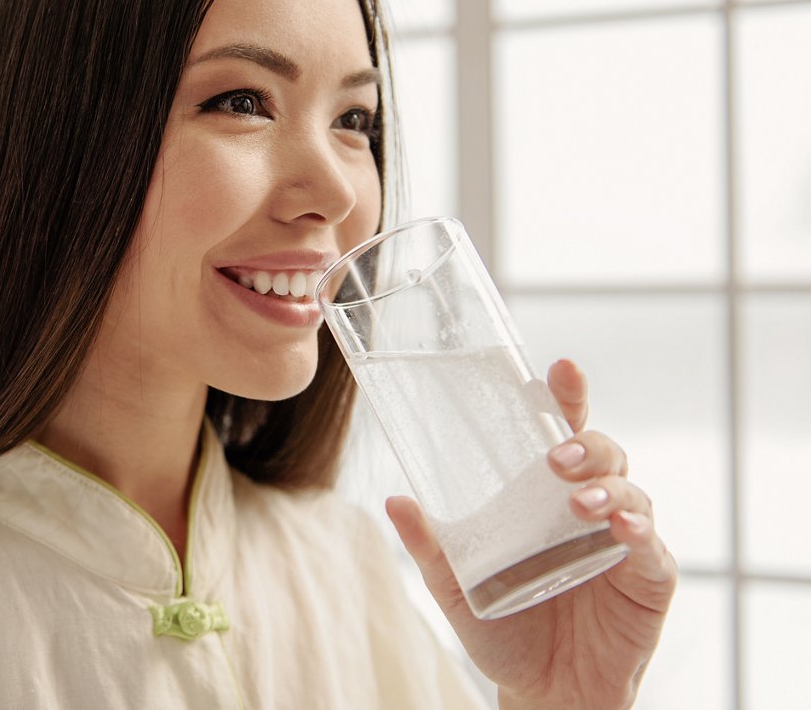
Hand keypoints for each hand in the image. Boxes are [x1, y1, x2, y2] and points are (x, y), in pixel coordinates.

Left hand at [385, 359, 676, 709]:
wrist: (542, 693)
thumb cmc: (505, 628)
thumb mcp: (456, 585)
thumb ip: (431, 545)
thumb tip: (395, 499)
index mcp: (545, 496)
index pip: (561, 434)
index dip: (566, 399)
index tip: (560, 368)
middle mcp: (588, 507)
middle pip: (602, 451)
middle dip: (584, 443)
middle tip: (555, 457)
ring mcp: (623, 541)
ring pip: (629, 491)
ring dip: (606, 488)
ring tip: (578, 501)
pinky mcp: (648, 579)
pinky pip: (651, 546)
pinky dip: (637, 532)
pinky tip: (620, 529)